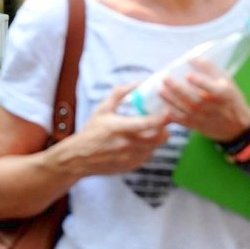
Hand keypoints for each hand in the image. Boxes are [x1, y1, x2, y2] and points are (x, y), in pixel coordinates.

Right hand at [55, 85, 169, 177]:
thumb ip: (120, 94)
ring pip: (155, 147)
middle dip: (163, 129)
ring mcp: (130, 157)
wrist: (79, 157)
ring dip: (155, 138)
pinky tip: (138, 143)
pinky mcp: (132, 165)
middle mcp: (127, 144)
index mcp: (119, 128)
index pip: (148, 124)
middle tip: (161, 122)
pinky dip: (147, 148)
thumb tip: (137, 83)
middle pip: (158, 138)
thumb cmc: (91, 131)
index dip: (162, 118)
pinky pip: (147, 156)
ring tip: (148, 131)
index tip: (169, 111)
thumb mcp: (102, 109)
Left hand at [159, 58, 249, 142]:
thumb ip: (209, 69)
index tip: (188, 75)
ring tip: (160, 90)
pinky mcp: (195, 125)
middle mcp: (212, 107)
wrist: (236, 126)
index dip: (200, 82)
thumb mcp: (226, 81)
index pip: (211, 88)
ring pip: (184, 109)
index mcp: (222, 94)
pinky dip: (171, 114)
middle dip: (177, 89)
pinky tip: (163, 105)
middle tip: (165, 78)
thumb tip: (192, 57)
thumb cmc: (230, 98)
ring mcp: (202, 117)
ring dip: (170, 100)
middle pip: (193, 99)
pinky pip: (181, 120)